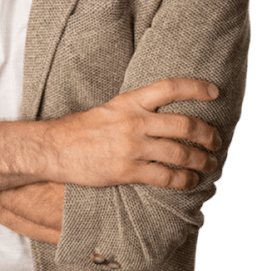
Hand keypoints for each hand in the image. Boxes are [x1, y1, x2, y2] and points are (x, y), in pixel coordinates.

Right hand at [49, 78, 221, 189]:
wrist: (55, 149)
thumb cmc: (80, 129)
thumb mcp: (109, 108)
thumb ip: (135, 110)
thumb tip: (161, 115)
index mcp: (130, 101)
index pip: (169, 88)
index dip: (196, 88)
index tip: (215, 93)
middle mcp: (135, 122)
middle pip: (184, 125)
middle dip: (208, 135)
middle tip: (216, 141)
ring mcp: (133, 147)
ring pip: (180, 153)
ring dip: (201, 160)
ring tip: (209, 164)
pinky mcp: (128, 171)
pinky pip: (166, 177)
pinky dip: (184, 181)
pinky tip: (190, 182)